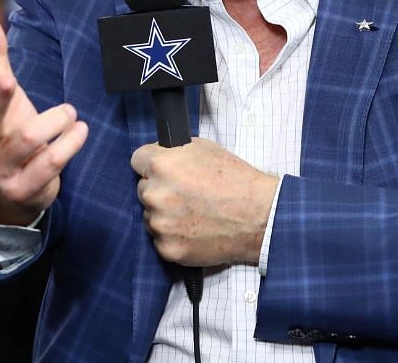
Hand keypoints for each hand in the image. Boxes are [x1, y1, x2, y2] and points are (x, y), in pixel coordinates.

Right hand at [0, 12, 88, 225]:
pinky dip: (69, 144)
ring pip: (24, 142)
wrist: (16, 188)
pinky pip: (49, 164)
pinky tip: (80, 129)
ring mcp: (0, 171)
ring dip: (53, 121)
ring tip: (69, 111)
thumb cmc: (7, 130)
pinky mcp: (25, 188)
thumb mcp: (0, 97)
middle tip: (9, 80)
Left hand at [131, 138, 278, 266]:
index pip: (137, 159)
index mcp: (163, 165)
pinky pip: (161, 239)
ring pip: (151, 215)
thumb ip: (176, 153)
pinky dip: (175, 235)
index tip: (163, 170)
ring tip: (195, 213)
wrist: (259, 216)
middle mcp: (155, 194)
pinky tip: (196, 229)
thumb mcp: (206, 149)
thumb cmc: (237, 180)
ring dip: (166, 214)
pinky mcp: (167, 248)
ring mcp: (160, 224)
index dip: (152, 163)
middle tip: (187, 193)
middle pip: (143, 189)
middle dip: (161, 190)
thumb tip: (160, 157)